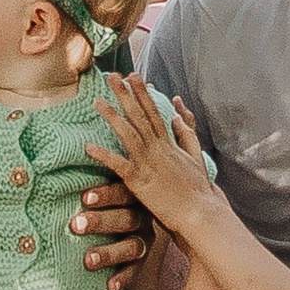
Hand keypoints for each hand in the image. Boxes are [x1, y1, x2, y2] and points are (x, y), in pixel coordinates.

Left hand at [68, 168, 155, 289]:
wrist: (110, 230)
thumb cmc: (91, 205)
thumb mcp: (88, 194)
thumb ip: (78, 186)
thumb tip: (38, 175)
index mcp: (130, 195)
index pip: (123, 191)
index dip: (105, 195)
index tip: (83, 198)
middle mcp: (140, 217)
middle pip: (127, 218)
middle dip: (101, 222)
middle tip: (75, 226)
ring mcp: (142, 240)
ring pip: (132, 246)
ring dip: (110, 252)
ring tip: (88, 260)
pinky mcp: (140, 261)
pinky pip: (134, 270)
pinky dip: (122, 278)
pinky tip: (109, 286)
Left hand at [89, 76, 215, 233]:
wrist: (201, 213)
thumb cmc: (198, 189)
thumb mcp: (195, 157)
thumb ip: (186, 135)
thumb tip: (178, 116)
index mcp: (169, 143)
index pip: (153, 112)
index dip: (142, 93)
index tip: (133, 76)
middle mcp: (158, 149)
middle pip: (139, 116)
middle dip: (125, 94)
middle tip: (111, 76)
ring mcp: (149, 163)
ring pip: (128, 134)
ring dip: (112, 117)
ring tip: (97, 101)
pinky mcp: (140, 182)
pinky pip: (119, 165)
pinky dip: (104, 155)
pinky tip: (88, 147)